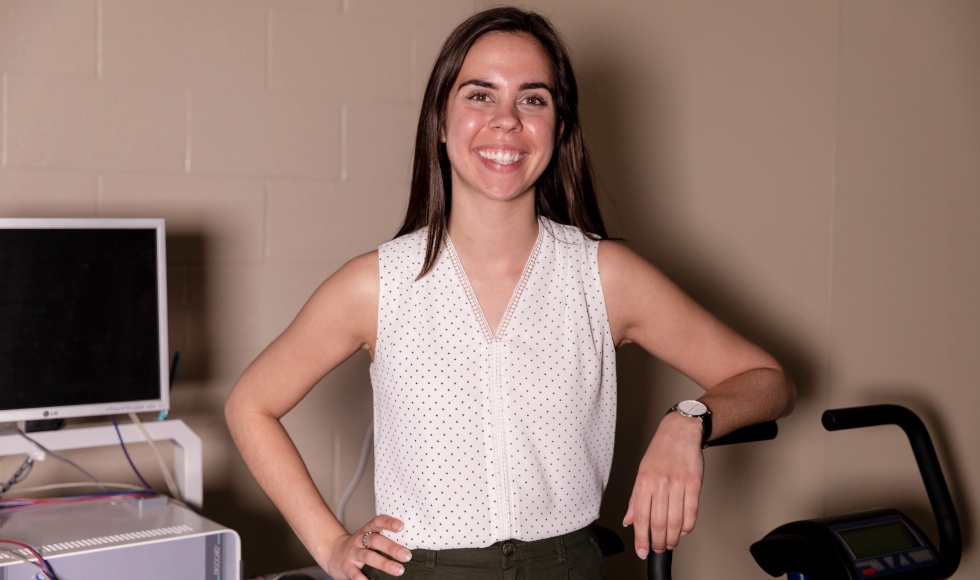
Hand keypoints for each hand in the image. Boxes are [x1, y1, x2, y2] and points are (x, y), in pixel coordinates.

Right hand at [323, 515, 411, 578]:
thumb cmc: (358, 546)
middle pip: (375, 540)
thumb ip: (383, 539)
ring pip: (368, 557)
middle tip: (407, 555)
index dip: (388, 522)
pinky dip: (363, 579)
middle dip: (391, 547)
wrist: (332, 553)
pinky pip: (355, 574)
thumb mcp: (368, 538)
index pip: (377, 522)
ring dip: (384, 563)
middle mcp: (359, 540)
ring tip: (398, 570)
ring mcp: (353, 554)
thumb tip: (410, 545)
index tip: (401, 526)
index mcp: (367, 531)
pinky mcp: (347, 568)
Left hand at [622, 412, 703, 558]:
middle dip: (658, 541)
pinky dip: (688, 526)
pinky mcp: (694, 483)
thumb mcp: (641, 473)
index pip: (640, 517)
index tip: (642, 551)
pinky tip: (683, 530)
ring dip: (672, 537)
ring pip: (675, 520)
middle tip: (659, 549)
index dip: (641, 538)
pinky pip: (692, 511)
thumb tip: (628, 520)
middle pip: (658, 522)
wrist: (679, 432)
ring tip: (670, 543)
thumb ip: (636, 499)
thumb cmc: (659, 453)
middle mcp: (660, 483)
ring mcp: (678, 483)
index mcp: (644, 482)